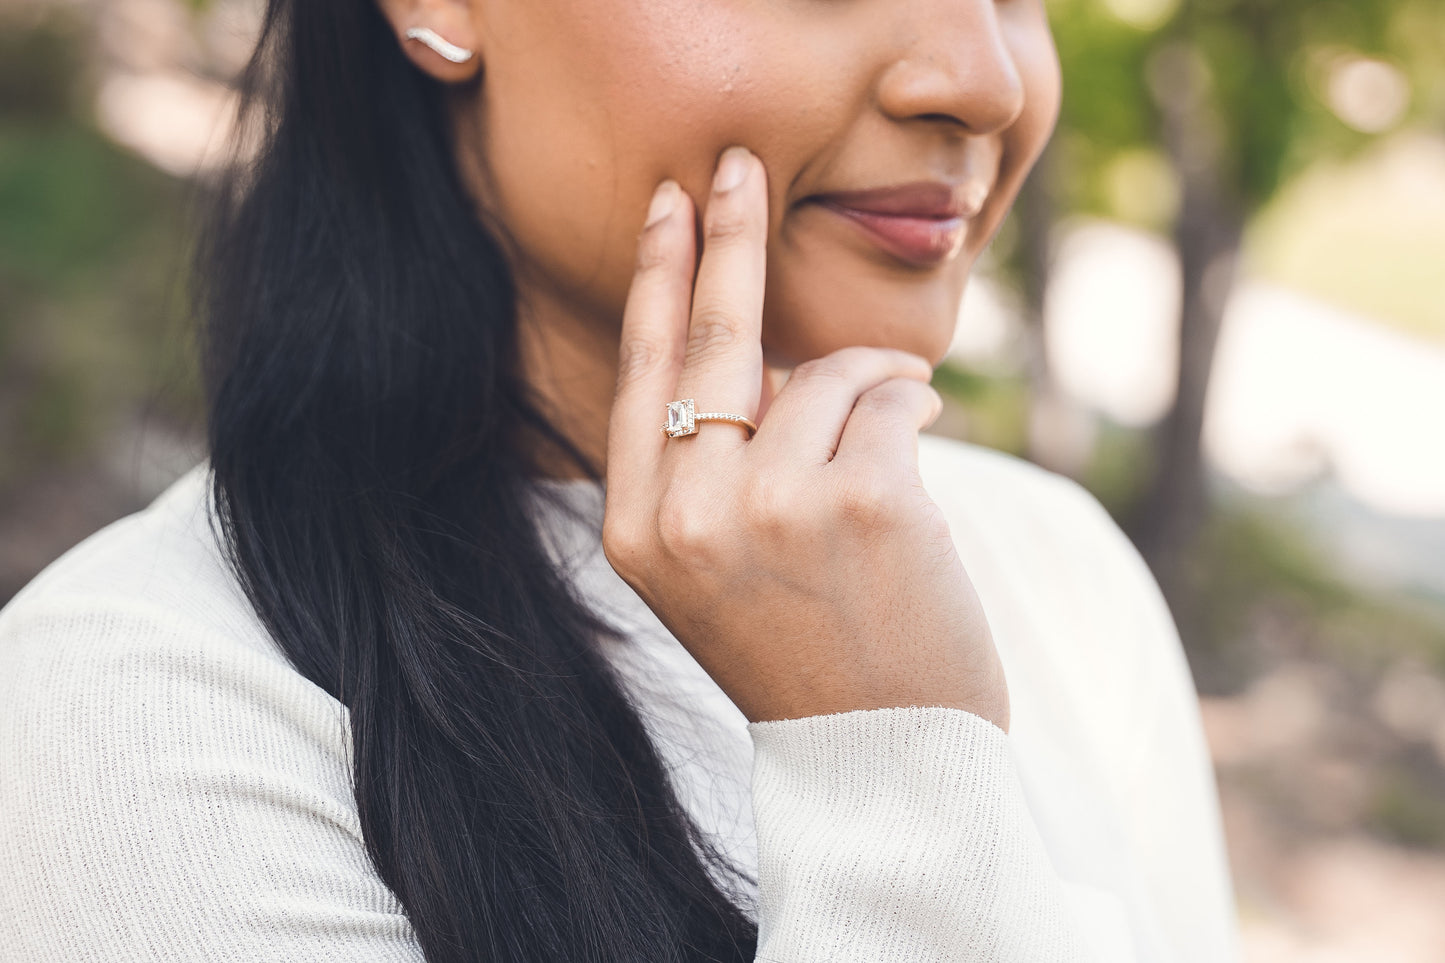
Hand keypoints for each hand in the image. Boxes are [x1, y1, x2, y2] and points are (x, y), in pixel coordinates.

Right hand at [601, 145, 1008, 730]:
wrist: (884, 756)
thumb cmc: (805, 651)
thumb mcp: (716, 572)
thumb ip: (708, 469)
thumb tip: (754, 350)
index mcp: (640, 534)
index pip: (642, 375)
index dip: (655, 281)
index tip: (665, 207)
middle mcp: (689, 517)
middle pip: (708, 340)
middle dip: (725, 235)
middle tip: (735, 164)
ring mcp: (771, 506)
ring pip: (821, 373)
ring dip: (868, 379)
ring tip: (891, 424)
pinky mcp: (861, 498)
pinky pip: (887, 396)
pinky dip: (910, 402)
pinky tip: (917, 439)